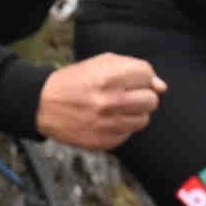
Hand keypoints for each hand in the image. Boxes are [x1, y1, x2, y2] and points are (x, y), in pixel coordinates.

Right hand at [33, 51, 161, 148]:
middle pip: (151, 101)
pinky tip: (106, 120)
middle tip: (126, 95)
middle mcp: (110, 101)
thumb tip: (161, 86)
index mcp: (109, 77)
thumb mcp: (100, 64)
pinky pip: (128, 134)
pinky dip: (121, 127)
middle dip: (142, 96)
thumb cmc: (74, 82)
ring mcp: (107, 124)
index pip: (147, 75)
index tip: (131, 79)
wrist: (44, 105)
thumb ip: (133, 68)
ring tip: (116, 108)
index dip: (142, 77)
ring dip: (133, 113)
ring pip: (143, 120)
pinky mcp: (103, 141)